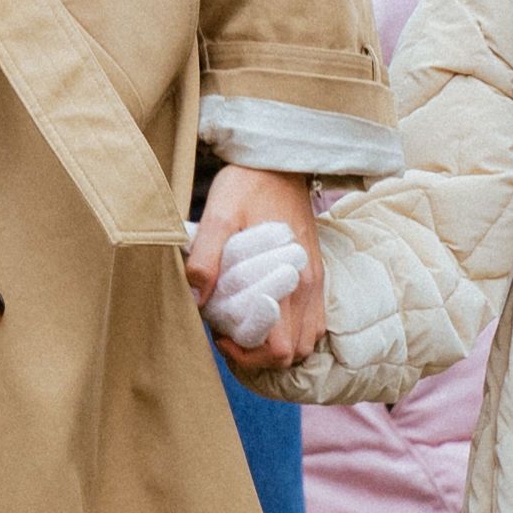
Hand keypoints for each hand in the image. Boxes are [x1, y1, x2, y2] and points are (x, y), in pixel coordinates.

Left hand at [188, 163, 323, 371]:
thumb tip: (197, 298)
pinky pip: (313, 321)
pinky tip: (265, 311)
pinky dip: (292, 329)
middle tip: (229, 332)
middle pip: (294, 352)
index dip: (247, 354)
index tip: (221, 334)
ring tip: (246, 324)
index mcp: (289, 278)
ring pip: (307, 340)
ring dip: (278, 343)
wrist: (280, 159)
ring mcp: (316, 281)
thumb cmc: (248, 184)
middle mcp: (308, 286)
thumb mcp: (219, 214)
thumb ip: (207, 256)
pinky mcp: (316, 273)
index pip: (280, 348)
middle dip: (260, 354)